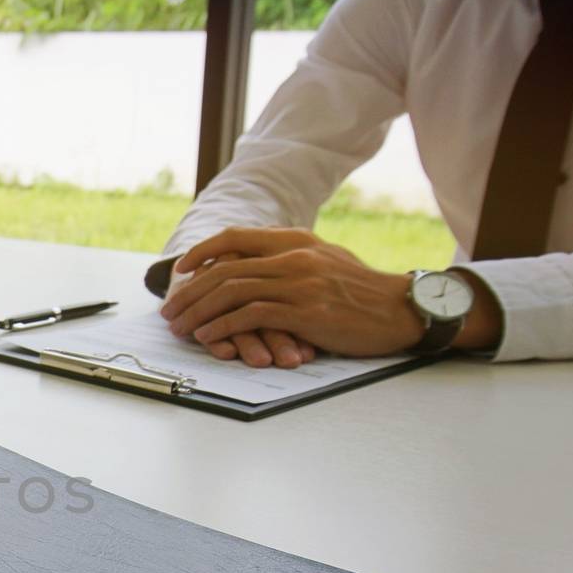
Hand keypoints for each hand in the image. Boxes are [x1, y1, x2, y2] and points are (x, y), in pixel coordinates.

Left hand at [161, 228, 424, 356]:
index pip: (235, 237)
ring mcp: (299, 283)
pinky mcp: (304, 312)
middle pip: (224, 268)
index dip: (201, 251)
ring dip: (198, 311)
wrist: (403, 309)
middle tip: (169, 310)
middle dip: (189, 291)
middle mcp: (294, 257)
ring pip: (231, 291)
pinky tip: (208, 335)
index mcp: (296, 241)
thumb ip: (290, 259)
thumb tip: (252, 265)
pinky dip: (222, 326)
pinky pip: (250, 316)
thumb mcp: (325, 262)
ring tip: (180, 328)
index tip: (180, 269)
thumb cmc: (361, 292)